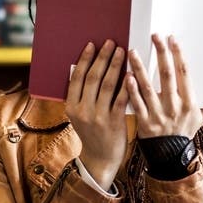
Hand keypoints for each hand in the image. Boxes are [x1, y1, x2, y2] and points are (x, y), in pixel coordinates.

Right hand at [65, 39, 128, 189]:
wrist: (100, 159)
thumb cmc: (92, 133)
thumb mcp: (79, 115)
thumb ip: (81, 96)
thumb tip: (84, 69)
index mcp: (71, 106)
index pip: (77, 77)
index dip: (85, 59)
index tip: (92, 45)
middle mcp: (82, 110)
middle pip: (93, 78)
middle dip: (102, 57)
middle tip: (111, 42)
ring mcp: (98, 117)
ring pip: (107, 85)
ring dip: (115, 65)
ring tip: (122, 51)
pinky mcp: (113, 122)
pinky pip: (121, 99)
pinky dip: (126, 85)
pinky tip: (131, 72)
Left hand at [126, 34, 202, 138]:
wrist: (171, 157)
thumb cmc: (184, 134)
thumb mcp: (200, 119)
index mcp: (190, 103)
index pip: (184, 74)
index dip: (178, 55)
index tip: (172, 40)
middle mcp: (174, 107)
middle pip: (167, 75)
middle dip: (161, 53)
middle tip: (155, 36)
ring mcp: (158, 115)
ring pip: (148, 86)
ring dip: (140, 67)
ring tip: (133, 51)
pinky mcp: (144, 122)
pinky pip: (136, 103)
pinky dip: (131, 89)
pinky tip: (126, 76)